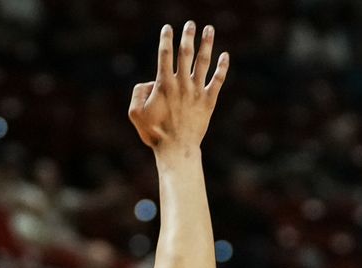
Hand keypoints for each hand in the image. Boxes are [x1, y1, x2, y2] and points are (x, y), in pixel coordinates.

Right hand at [129, 22, 228, 151]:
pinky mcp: (209, 101)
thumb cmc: (154, 133)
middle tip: (190, 24)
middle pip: (185, 53)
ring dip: (207, 43)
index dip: (166, 39)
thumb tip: (150, 82)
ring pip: (203, 62)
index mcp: (164, 84)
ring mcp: (197, 92)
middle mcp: (182, 84)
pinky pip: (218, 80)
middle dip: (188, 36)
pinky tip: (225, 55)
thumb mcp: (135, 113)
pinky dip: (222, 67)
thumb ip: (138, 92)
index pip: (165, 54)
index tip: (168, 28)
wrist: (177, 149)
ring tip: (209, 29)